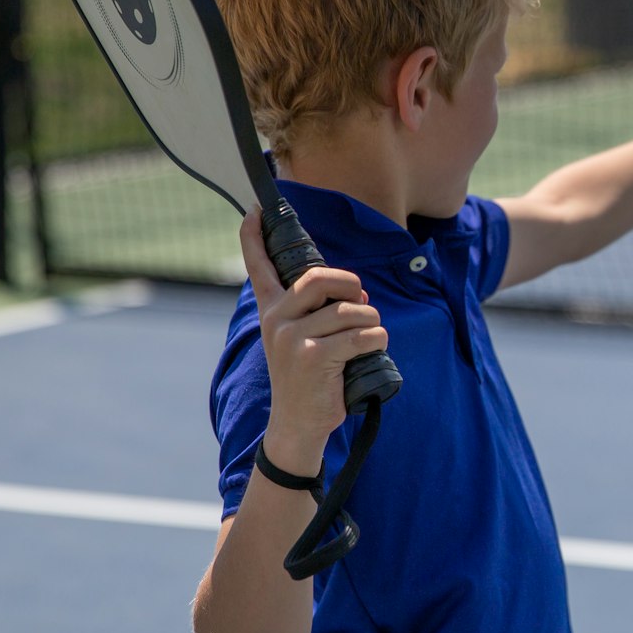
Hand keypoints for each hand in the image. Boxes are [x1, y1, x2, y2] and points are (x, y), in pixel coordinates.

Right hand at [238, 209, 388, 471]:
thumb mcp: (304, 338)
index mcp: (272, 310)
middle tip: (360, 300)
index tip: (256, 209)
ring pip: (352, 310)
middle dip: (353, 285)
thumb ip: (321, 310)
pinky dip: (377, 339)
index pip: (259, 266)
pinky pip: (362, 334)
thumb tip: (357, 290)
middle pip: (322, 278)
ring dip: (371, 322)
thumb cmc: (310, 376)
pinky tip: (370, 350)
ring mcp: (292, 338)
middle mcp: (276, 319)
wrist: (298, 423)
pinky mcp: (313, 357)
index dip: (255, 237)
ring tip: (365, 339)